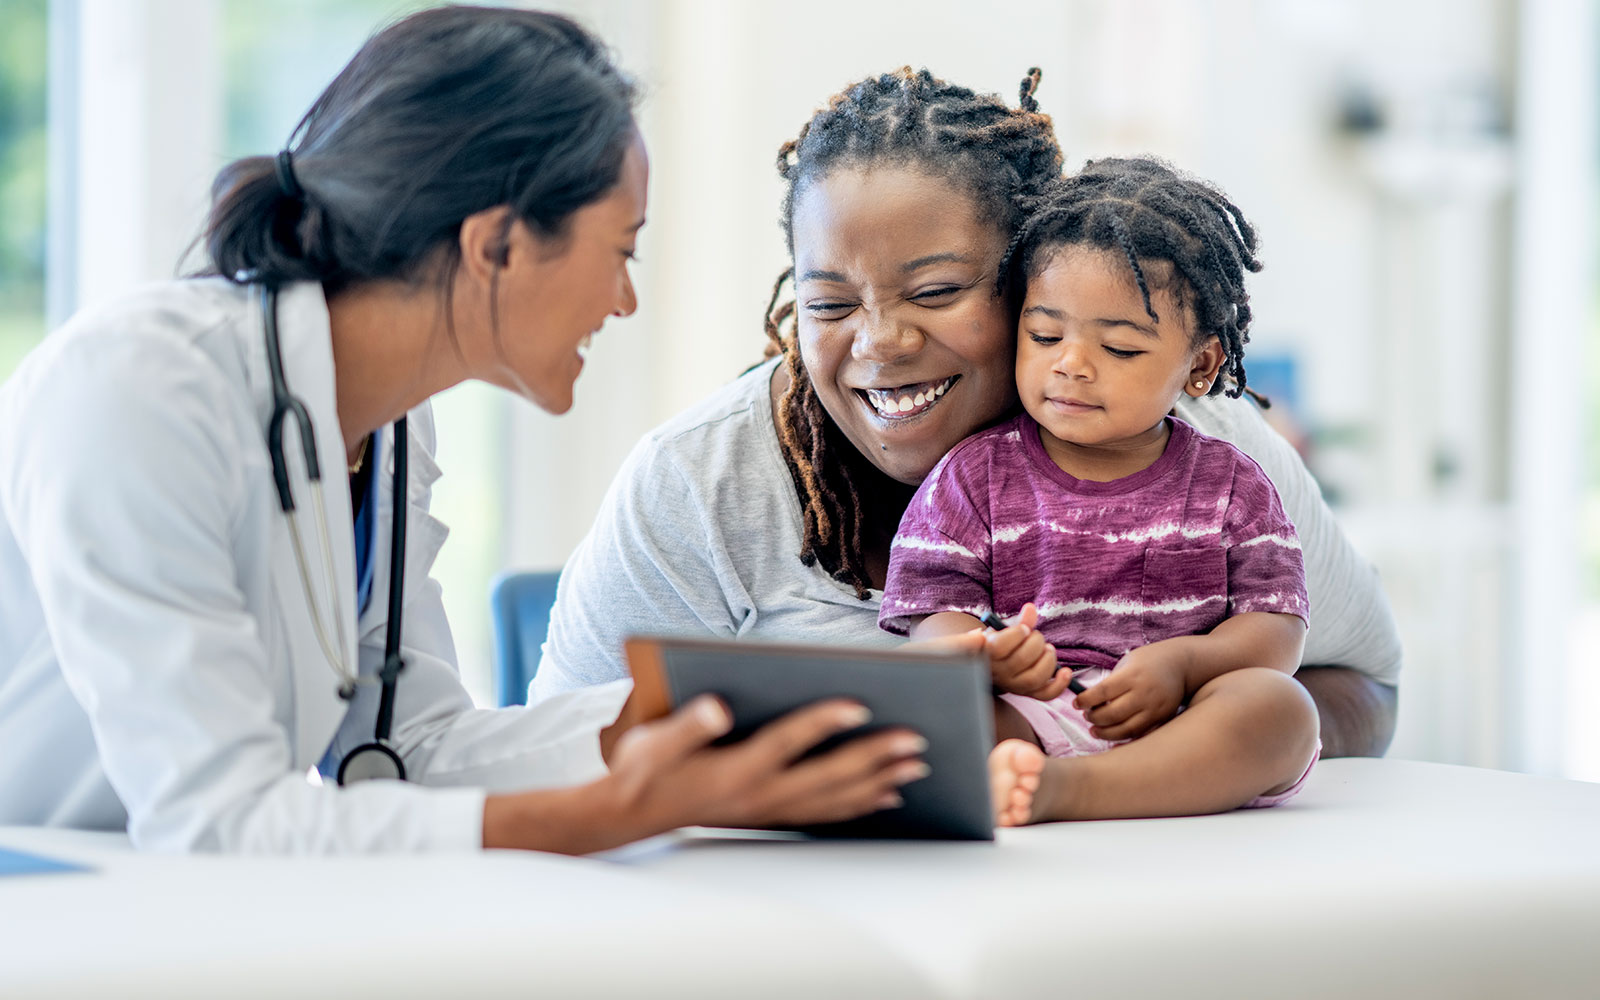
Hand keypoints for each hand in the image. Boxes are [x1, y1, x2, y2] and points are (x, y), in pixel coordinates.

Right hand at [603, 695, 930, 833]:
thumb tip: (716, 708)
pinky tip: (887, 796)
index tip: (860, 705)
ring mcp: (768, 810)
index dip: (824, 723)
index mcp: (734, 769)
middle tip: (916, 739)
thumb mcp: (653, 742)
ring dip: (878, 781)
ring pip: (835, 799)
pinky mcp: (770, 817)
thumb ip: (687, 725)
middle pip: (828, 776)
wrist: (629, 816)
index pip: (788, 742)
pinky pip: (826, 814)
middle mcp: (758, 794)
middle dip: (874, 757)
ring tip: (916, 766)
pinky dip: (860, 805)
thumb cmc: (643, 769)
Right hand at [986, 603, 1070, 700]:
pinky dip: (1059, 685)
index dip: (1016, 634)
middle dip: (1036, 643)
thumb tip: (1030, 608)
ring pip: (1034, 678)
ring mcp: (1014, 686)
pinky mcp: (1028, 693)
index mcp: (988, 653)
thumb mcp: (1005, 631)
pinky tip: (1066, 672)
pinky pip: (1045, 695)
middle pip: (1021, 660)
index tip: (1024, 628)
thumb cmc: (1000, 644)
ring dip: (1048, 661)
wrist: (995, 667)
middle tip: (1037, 636)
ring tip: (1048, 649)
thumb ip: (1019, 621)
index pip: (999, 646)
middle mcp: (1000, 673)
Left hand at [1075, 642, 1186, 740]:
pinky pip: (1141, 735)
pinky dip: (1125, 740)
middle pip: (1113, 714)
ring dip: (1106, 733)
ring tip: (1095, 731)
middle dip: (1094, 718)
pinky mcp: (1163, 719)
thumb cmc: (1148, 661)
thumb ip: (1111, 682)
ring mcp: (1155, 708)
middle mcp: (1144, 693)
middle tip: (1086, 716)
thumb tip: (1090, 702)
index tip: (1076, 703)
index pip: (1103, 692)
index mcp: (1132, 675)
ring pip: (1126, 729)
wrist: (1181, 664)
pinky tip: (1113, 739)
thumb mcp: (1128, 663)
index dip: (1085, 700)